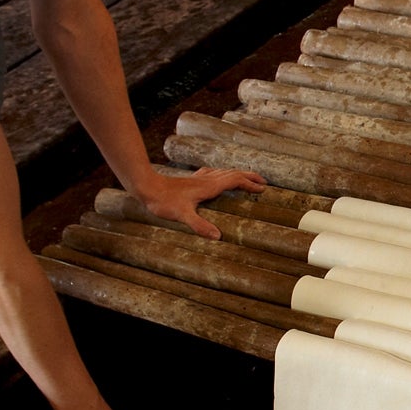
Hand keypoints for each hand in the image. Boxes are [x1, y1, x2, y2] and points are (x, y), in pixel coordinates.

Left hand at [136, 166, 266, 239]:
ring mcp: (200, 178)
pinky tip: (218, 177)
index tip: (263, 189)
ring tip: (247, 180)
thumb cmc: (164, 201)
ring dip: (238, 175)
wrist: (147, 187)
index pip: (236, 181)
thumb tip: (218, 237)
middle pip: (234, 173)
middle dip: (250, 177)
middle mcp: (207, 179)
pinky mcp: (192, 179)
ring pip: (224, 172)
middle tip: (263, 183)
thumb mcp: (183, 215)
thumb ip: (200, 225)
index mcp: (209, 186)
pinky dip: (223, 174)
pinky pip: (213, 173)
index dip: (250, 184)